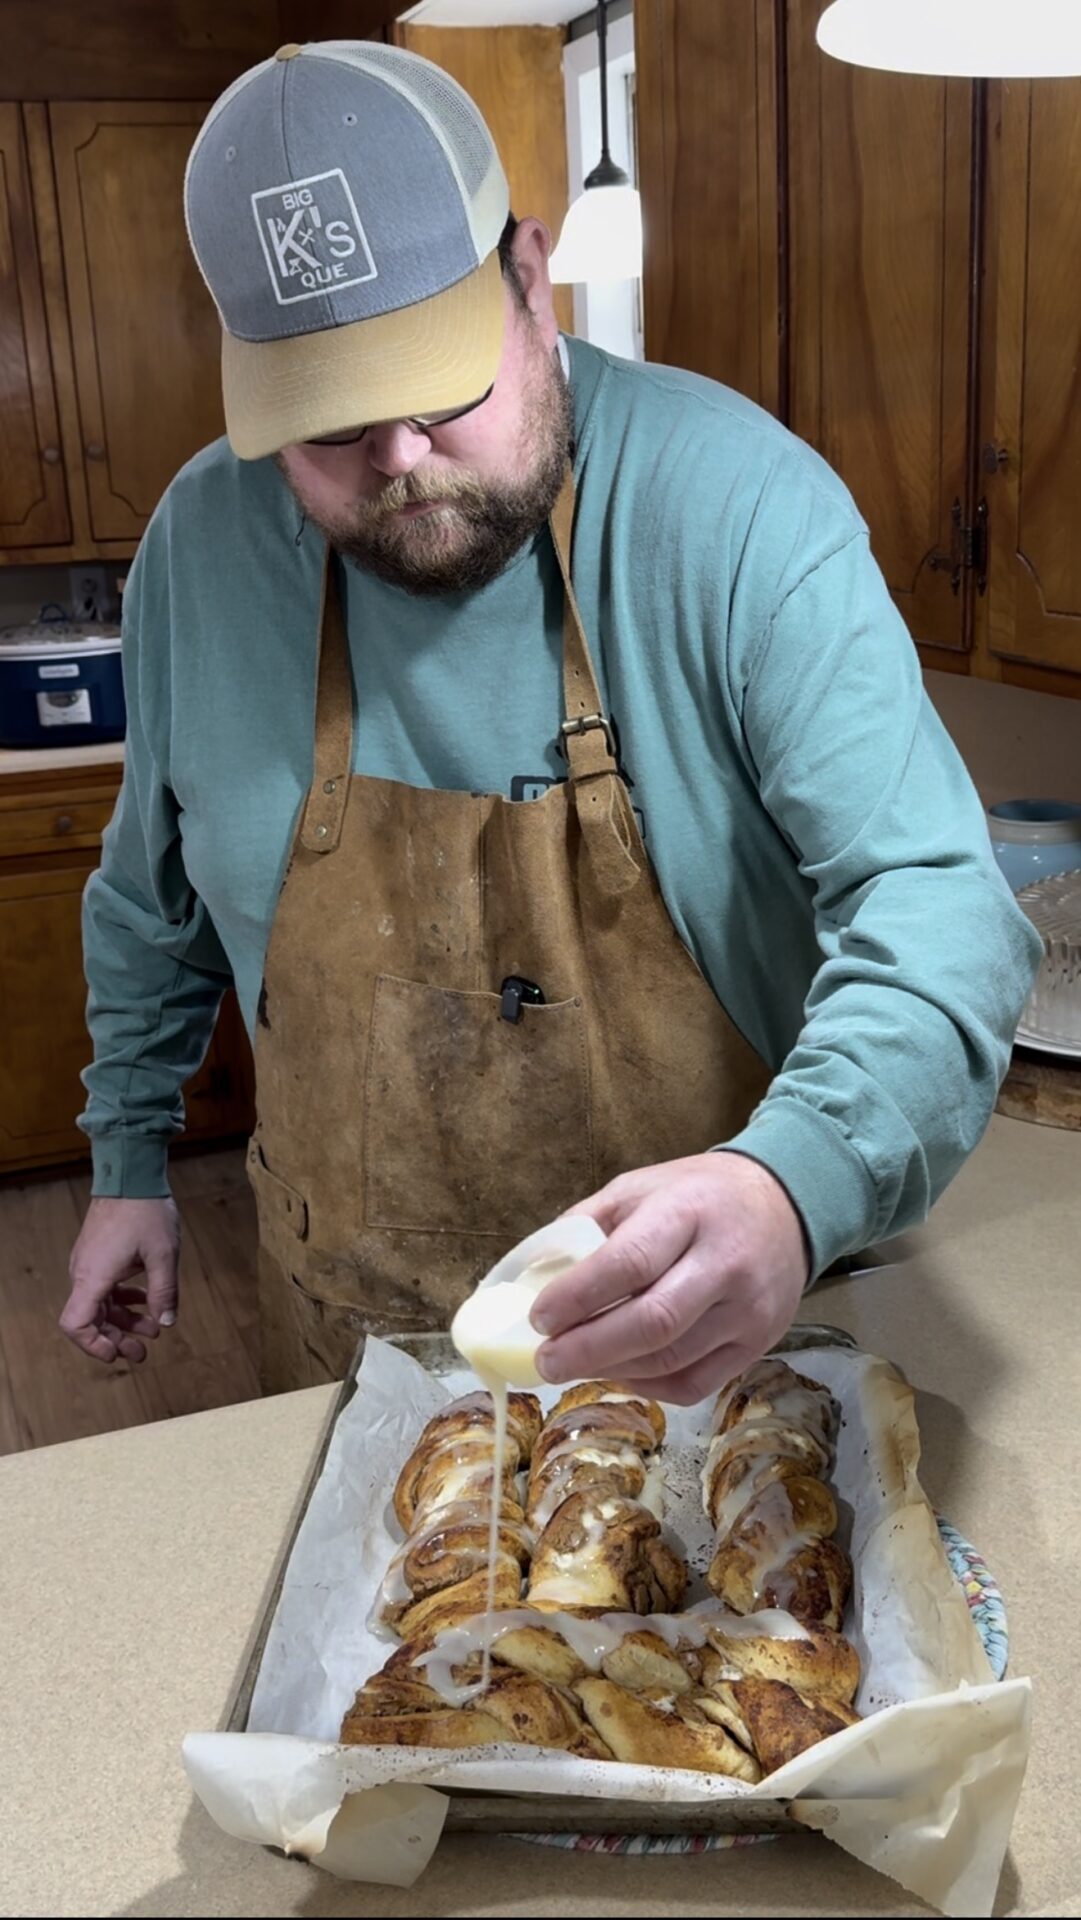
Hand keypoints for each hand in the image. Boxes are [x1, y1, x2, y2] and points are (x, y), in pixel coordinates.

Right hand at [61, 1197, 180, 1363]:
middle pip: (91, 1319)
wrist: (131, 1174)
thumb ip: (164, 1292)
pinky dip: (123, 1299)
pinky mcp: (97, 1254)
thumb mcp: (164, 1254)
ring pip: (101, 1304)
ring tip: (154, 1329)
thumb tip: (166, 1323)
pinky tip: (147, 1301)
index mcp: (94, 1277)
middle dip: (116, 1339)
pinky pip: (105, 1287)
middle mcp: (84, 1272)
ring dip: (124, 1320)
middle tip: (143, 1352)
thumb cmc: (145, 1211)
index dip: (93, 1345)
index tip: (117, 1354)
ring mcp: (89, 1263)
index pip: (75, 1323)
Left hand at [530, 1153, 809, 1404]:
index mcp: (688, 1212)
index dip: (578, 1296)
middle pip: (652, 1322)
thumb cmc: (699, 1195)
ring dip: (611, 1370)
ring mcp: (747, 1310)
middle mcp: (725, 1263)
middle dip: (588, 1349)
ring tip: (573, 1366)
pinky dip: (647, 1385)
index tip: (538, 1317)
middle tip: (546, 1360)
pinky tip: (620, 1371)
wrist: (786, 1205)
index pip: (630, 1262)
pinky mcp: (758, 1344)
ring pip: (670, 1359)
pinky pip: (694, 1383)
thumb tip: (533, 1277)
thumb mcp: (640, 1187)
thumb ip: (587, 1226)